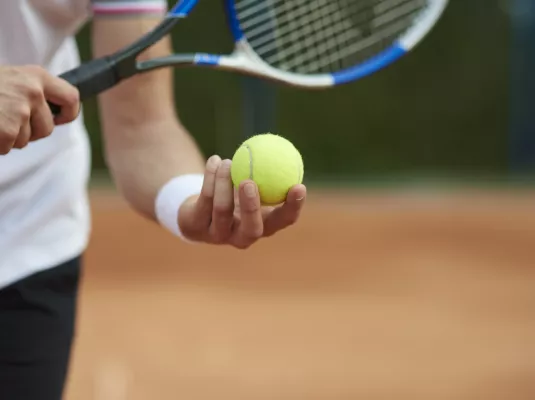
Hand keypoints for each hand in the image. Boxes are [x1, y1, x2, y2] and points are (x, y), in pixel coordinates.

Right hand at [0, 65, 79, 154]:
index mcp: (36, 76)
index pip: (71, 97)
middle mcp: (32, 92)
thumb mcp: (8, 79)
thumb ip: (30, 92)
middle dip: (29, 132)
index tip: (60, 119)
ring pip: (25, 140)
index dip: (69, 113)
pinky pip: (6, 146)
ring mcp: (20, 111)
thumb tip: (56, 115)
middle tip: (4, 119)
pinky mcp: (7, 130)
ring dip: (8, 137)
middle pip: (47, 128)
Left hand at [178, 155, 305, 248]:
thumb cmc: (234, 192)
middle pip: (252, 229)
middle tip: (249, 181)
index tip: (299, 186)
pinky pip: (204, 200)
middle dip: (251, 207)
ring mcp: (218, 235)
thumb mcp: (253, 182)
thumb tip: (286, 149)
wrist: (196, 208)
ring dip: (224, 182)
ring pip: (222, 210)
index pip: (284, 221)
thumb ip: (268, 172)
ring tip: (227, 162)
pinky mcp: (196, 228)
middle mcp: (242, 236)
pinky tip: (214, 161)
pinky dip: (210, 178)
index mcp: (264, 226)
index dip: (293, 207)